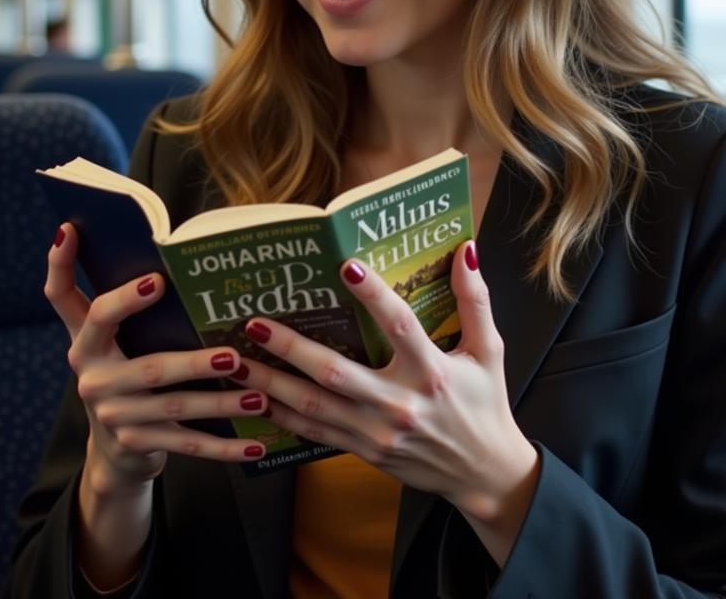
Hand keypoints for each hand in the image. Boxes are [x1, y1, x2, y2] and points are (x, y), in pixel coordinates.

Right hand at [43, 222, 269, 493]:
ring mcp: (113, 414)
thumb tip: (185, 261)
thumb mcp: (123, 340)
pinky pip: (187, 445)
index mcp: (85, 339)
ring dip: (220, 402)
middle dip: (192, 364)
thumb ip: (138, 309)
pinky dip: (225, 446)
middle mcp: (92, 375)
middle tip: (232, 355)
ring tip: (258, 395)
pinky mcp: (136, 443)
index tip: (72, 231)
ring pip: (175, 408)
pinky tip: (256, 443)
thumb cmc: (131, 371)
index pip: (62, 296)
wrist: (116, 450)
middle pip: (147, 366)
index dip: (60, 263)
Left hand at [236, 240, 538, 561]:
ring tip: (236, 360)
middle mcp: (400, 403)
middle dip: (292, 348)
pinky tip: (254, 397)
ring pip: (314, 407)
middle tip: (255, 323)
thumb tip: (464, 251)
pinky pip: (315, 434)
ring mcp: (377, 433)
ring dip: (271, 383)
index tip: (346, 266)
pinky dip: (281, 417)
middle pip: (337, 373)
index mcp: (432, 372)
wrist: (484, 475)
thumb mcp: (489, 351)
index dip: (374, 295)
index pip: (400, 326)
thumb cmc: (485, 405)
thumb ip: (475, 301)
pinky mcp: (363, 452)